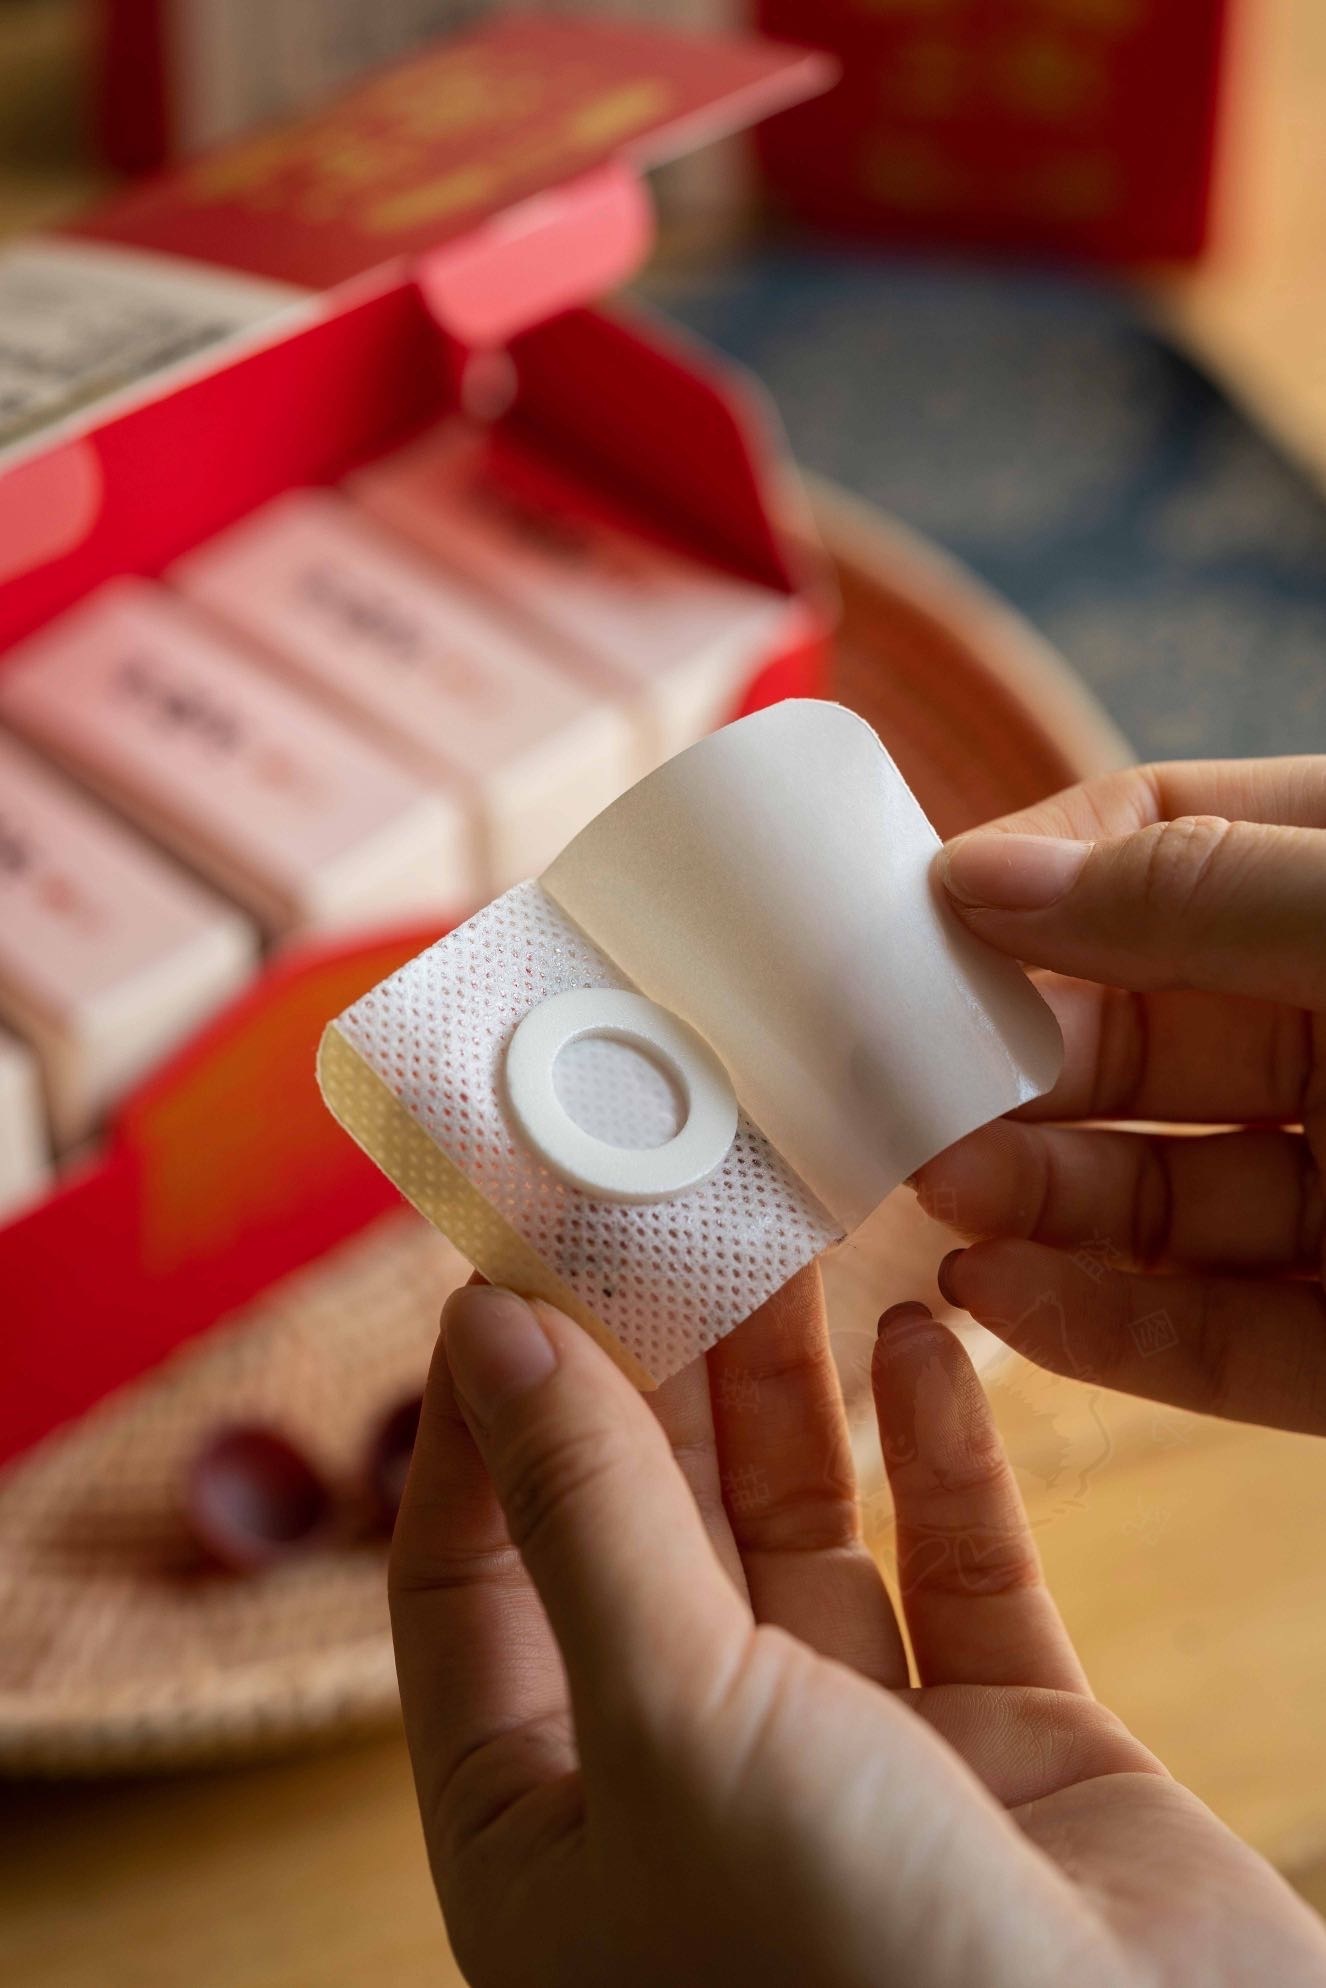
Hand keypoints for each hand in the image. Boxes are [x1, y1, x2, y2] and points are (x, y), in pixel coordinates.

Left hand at [390, 1273, 1324, 1985]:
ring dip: (785, 1384)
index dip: (482, 1419)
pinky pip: (957, 1568)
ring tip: (777, 1231)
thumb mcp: (673, 1723)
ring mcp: (859, 1768)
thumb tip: (491, 1331)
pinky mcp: (1009, 1750)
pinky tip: (917, 1331)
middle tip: (657, 1210)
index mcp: (552, 1831)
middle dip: (646, 1370)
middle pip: (639, 1532)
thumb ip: (586, 1514)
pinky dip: (938, 1450)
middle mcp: (692, 1793)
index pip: (467, 1581)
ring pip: (799, 1531)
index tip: (506, 1264)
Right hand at [915, 757, 1325, 1432]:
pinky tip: (995, 1297)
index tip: (918, 919)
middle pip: (1138, 1041)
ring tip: (930, 1186)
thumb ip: (1193, 893)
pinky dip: (1103, 1328)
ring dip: (1031, 1194)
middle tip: (887, 1080)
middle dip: (1007, 1062)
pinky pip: (1220, 1340)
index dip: (1039, 876)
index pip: (1169, 851)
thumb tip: (978, 874)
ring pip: (1161, 1198)